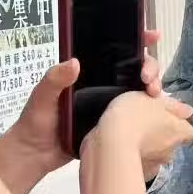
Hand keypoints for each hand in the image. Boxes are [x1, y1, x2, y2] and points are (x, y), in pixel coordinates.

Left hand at [0, 30, 163, 182]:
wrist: (36, 156)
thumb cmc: (35, 122)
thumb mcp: (41, 97)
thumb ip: (54, 80)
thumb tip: (75, 62)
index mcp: (85, 71)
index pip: (113, 50)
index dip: (135, 39)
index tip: (150, 36)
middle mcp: (101, 84)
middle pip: (134, 68)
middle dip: (149, 67)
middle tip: (147, 78)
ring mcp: (109, 103)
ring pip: (138, 89)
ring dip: (153, 87)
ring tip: (154, 94)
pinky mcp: (114, 123)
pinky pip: (135, 113)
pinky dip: (148, 110)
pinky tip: (156, 111)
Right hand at [95, 89, 192, 174]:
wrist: (109, 146)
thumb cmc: (131, 117)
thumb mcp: (152, 99)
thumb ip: (173, 105)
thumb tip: (188, 111)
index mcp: (178, 131)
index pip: (187, 130)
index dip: (175, 123)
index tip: (162, 117)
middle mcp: (171, 151)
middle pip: (171, 143)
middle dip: (160, 136)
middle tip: (142, 125)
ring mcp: (156, 165)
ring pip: (156, 155)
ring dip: (147, 148)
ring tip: (129, 138)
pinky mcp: (140, 175)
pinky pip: (141, 165)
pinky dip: (135, 159)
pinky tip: (123, 151)